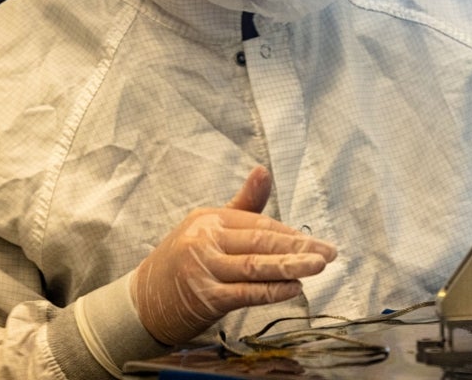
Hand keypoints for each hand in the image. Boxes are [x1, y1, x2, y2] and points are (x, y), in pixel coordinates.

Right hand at [131, 166, 337, 345]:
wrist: (142, 302)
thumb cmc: (183, 262)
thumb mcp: (208, 228)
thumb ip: (243, 205)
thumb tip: (264, 170)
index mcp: (209, 219)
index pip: (259, 224)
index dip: (290, 234)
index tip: (317, 243)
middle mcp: (205, 240)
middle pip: (260, 242)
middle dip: (298, 247)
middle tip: (328, 253)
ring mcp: (204, 268)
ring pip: (256, 266)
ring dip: (291, 266)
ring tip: (318, 266)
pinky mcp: (205, 297)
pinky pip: (245, 292)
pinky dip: (272, 290)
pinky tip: (293, 288)